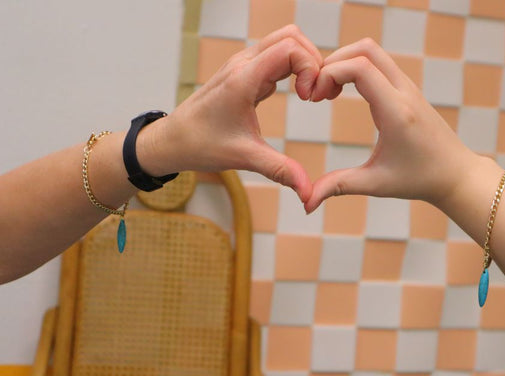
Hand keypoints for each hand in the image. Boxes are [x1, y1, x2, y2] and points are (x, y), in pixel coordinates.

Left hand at [140, 25, 322, 202]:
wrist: (172, 140)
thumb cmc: (201, 145)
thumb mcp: (244, 158)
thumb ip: (280, 170)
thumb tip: (308, 192)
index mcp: (243, 79)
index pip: (290, 48)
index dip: (309, 68)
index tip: (308, 98)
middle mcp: (243, 64)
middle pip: (291, 37)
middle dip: (312, 60)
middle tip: (314, 93)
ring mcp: (243, 65)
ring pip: (284, 42)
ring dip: (303, 62)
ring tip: (308, 94)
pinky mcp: (244, 72)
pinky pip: (275, 56)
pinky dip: (293, 68)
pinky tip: (295, 94)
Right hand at [304, 38, 475, 212]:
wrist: (456, 174)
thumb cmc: (418, 180)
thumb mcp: (376, 184)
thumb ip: (338, 187)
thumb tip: (306, 203)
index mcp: (396, 112)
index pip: (359, 68)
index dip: (329, 74)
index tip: (314, 98)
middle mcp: (404, 92)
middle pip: (365, 49)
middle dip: (333, 62)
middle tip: (317, 91)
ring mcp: (408, 87)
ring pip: (372, 52)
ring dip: (344, 63)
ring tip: (327, 92)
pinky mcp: (407, 88)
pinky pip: (378, 63)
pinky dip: (355, 68)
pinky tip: (343, 93)